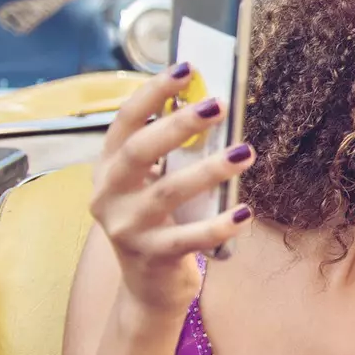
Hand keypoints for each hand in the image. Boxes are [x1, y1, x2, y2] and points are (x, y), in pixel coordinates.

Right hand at [90, 64, 255, 316]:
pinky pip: (189, 238)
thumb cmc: (160, 220)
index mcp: (108, 167)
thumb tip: (212, 104)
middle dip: (179, 124)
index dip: (154, 92)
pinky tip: (245, 212)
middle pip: (140, 150)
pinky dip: (219, 225)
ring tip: (245, 152)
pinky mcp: (151, 255)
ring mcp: (126, 227)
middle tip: (219, 104)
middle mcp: (108, 194)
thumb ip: (173, 151)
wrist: (148, 286)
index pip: (126, 121)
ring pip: (167, 192)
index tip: (186, 68)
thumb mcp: (155, 182)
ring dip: (209, 170)